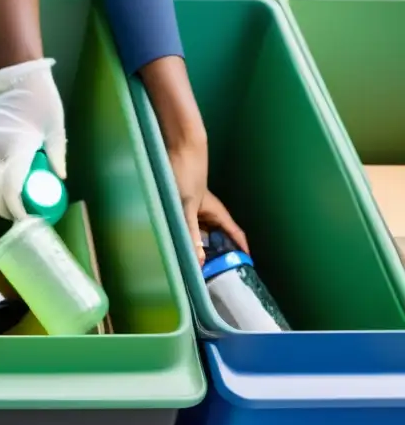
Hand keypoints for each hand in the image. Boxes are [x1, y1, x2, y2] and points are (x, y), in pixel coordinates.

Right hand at [0, 58, 66, 219]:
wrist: (17, 75)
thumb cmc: (42, 99)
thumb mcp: (56, 127)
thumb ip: (56, 154)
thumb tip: (59, 179)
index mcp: (16, 143)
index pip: (10, 186)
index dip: (17, 208)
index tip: (26, 217)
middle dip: (3, 209)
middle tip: (19, 216)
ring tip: (7, 207)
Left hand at [167, 142, 247, 262]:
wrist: (177, 149)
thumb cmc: (185, 173)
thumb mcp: (186, 207)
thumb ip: (191, 233)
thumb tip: (199, 260)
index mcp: (217, 213)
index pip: (236, 235)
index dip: (242, 250)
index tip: (246, 266)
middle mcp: (208, 213)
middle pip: (218, 238)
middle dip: (218, 254)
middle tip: (215, 275)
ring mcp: (195, 209)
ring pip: (202, 233)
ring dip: (200, 246)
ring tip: (197, 266)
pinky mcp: (182, 205)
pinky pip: (188, 226)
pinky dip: (186, 236)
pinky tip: (178, 245)